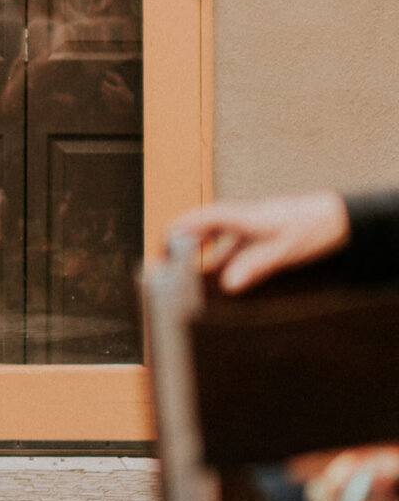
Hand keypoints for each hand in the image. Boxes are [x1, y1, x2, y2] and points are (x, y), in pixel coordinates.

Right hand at [167, 191, 349, 292]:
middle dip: (182, 244)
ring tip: (193, 278)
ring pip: (217, 237)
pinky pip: (233, 242)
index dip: (175, 232)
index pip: (198, 219)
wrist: (339, 216)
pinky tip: (227, 276)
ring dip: (204, 254)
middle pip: (200, 227)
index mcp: (241, 216)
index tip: (161, 249)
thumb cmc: (314, 226)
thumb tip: (228, 284)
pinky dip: (224, 257)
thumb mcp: (284, 251)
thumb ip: (254, 266)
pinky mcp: (259, 230)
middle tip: (168, 266)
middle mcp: (241, 216)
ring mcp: (249, 223)